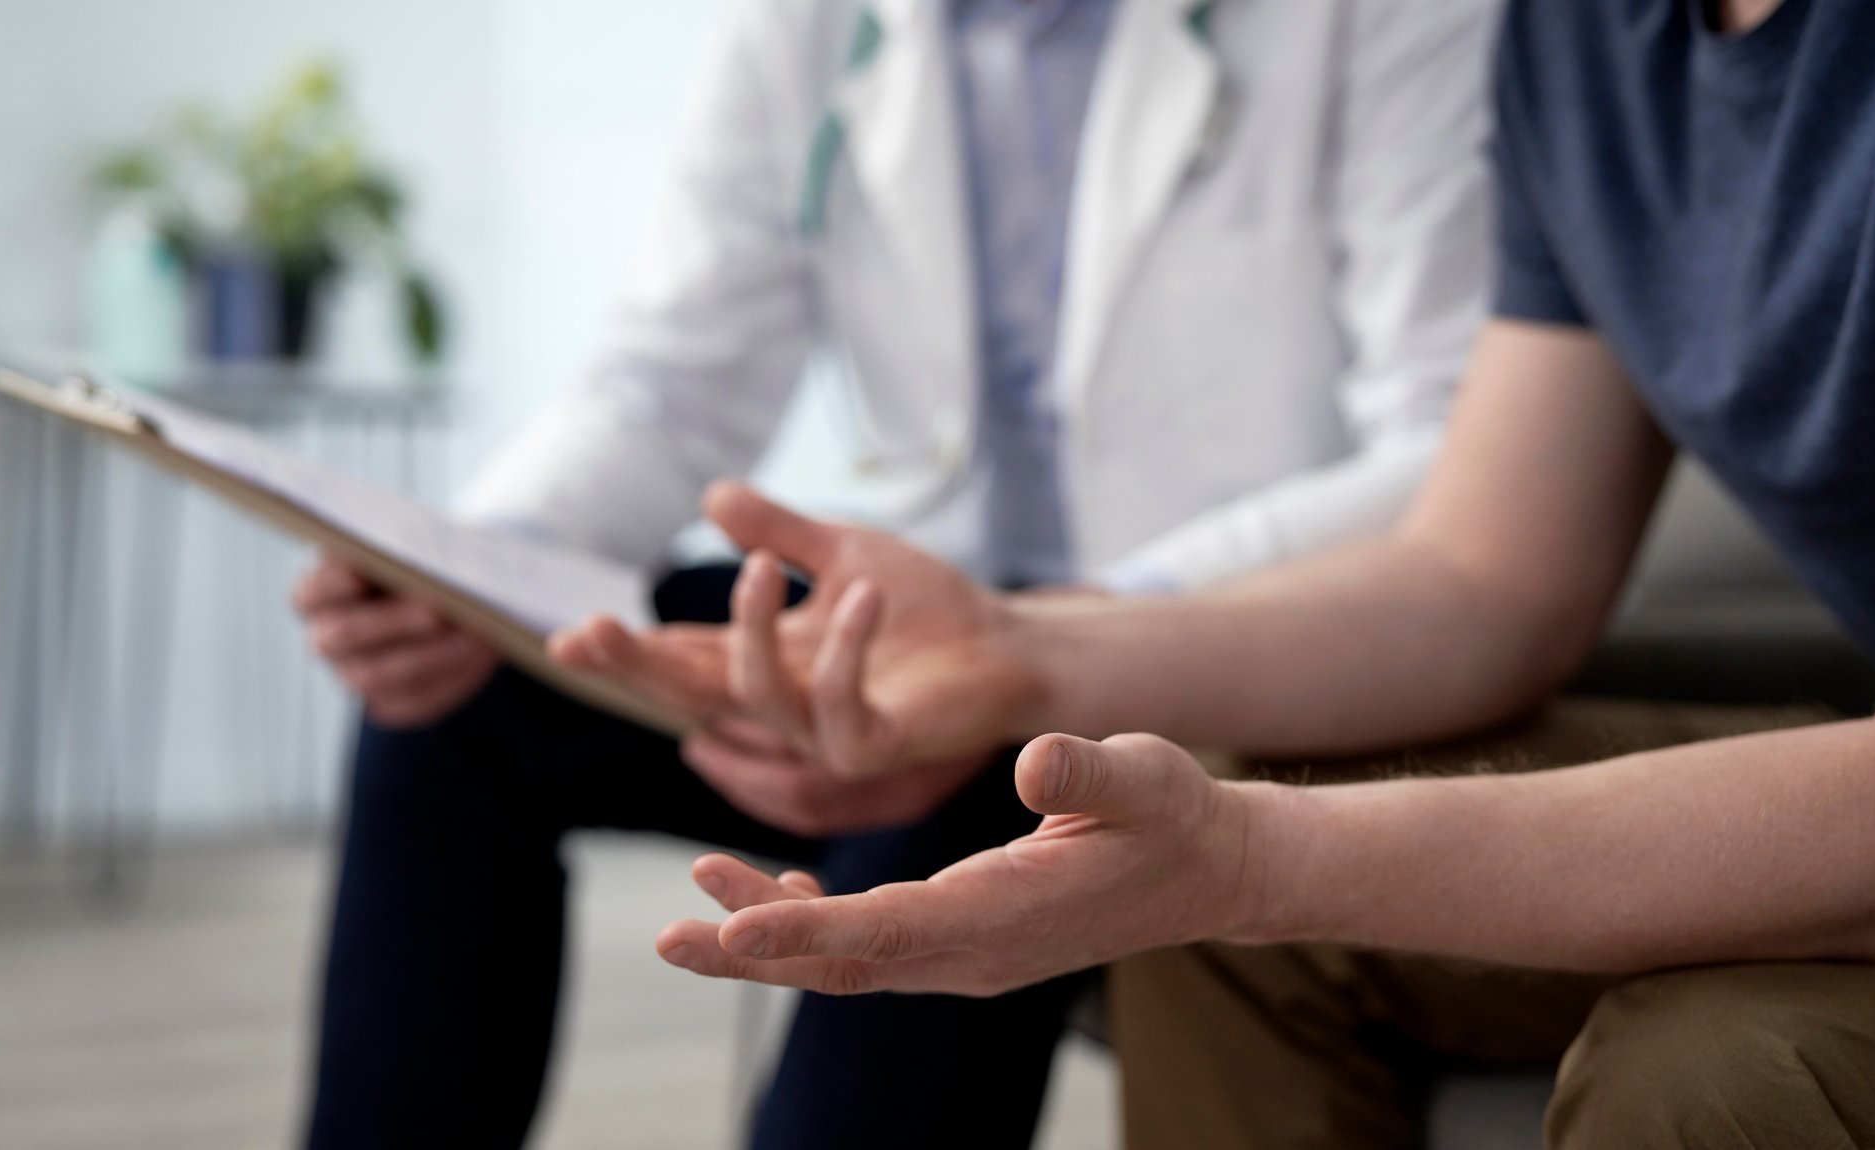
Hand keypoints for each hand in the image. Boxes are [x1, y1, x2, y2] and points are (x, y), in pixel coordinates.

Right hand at [293, 558, 498, 727]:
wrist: (434, 604)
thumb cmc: (413, 565)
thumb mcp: (404, 550)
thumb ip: (407, 551)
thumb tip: (440, 558)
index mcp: (316, 595)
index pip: (313, 591)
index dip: (334, 582)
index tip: (361, 570)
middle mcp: (326, 639)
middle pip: (345, 635)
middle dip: (394, 621)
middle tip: (438, 610)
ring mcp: (355, 675)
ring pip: (381, 675)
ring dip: (433, 655)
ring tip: (477, 636)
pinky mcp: (391, 704)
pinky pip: (417, 700)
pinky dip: (454, 677)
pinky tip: (484, 655)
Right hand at [549, 482, 1045, 777]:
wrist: (1009, 643)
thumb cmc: (929, 608)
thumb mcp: (844, 551)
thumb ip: (779, 531)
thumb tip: (710, 496)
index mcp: (768, 660)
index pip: (681, 659)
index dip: (626, 652)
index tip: (565, 635)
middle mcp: (786, 703)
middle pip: (691, 692)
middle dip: (638, 666)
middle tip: (589, 631)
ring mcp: (826, 733)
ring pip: (756, 695)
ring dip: (751, 629)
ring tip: (764, 566)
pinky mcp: (876, 746)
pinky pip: (838, 708)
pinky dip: (842, 650)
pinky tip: (859, 596)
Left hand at [654, 732, 1279, 996]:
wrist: (1207, 868)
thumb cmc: (1175, 817)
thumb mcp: (1145, 778)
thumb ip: (1090, 774)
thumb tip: (1034, 762)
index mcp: (1005, 914)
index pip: (887, 931)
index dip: (804, 932)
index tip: (727, 929)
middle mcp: (974, 951)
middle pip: (844, 964)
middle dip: (752, 952)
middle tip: (668, 936)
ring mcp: (967, 953)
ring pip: (850, 957)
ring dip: (771, 932)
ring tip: (700, 890)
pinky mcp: (965, 938)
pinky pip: (874, 943)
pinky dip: (815, 925)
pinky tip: (776, 895)